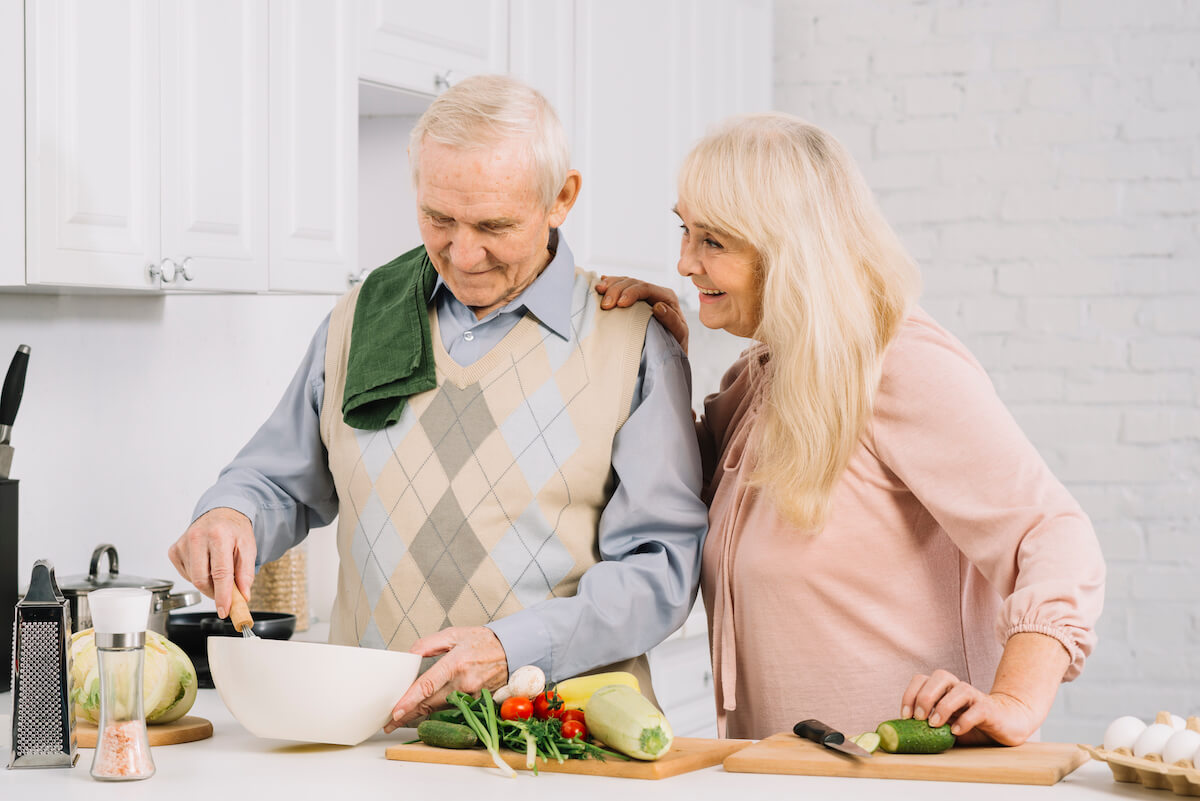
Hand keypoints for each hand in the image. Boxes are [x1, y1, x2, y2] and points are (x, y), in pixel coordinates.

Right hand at [167, 507, 255, 618]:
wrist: (220, 515)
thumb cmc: (234, 531)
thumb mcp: (248, 548)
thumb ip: (246, 574)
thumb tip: (242, 596)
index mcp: (219, 535)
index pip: (220, 573)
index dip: (223, 595)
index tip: (225, 610)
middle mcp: (197, 537)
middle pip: (201, 579)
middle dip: (214, 592)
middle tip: (226, 594)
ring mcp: (183, 543)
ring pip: (193, 579)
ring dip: (208, 582)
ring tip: (218, 568)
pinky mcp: (174, 550)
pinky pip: (186, 574)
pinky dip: (198, 576)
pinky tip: (205, 564)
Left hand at [384, 626, 508, 731]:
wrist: (513, 650)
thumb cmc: (483, 641)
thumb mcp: (454, 634)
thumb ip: (429, 643)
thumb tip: (409, 654)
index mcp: (455, 663)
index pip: (427, 686)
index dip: (410, 701)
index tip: (395, 712)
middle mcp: (464, 682)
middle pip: (429, 703)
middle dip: (407, 714)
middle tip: (389, 722)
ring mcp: (472, 694)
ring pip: (439, 708)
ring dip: (420, 713)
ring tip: (402, 717)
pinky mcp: (477, 701)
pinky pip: (453, 707)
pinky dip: (438, 708)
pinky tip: (426, 709)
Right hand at [595, 275, 688, 353]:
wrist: (668, 352)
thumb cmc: (674, 344)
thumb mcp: (678, 334)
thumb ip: (671, 320)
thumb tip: (658, 306)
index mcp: (667, 297)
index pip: (646, 288)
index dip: (631, 293)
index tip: (620, 304)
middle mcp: (655, 292)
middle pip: (632, 283)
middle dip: (616, 290)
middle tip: (605, 305)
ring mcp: (643, 295)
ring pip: (624, 282)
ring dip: (610, 285)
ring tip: (598, 292)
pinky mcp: (633, 300)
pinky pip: (620, 287)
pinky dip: (609, 285)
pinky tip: (601, 284)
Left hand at [901, 669, 1042, 745]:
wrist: (1005, 723)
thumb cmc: (969, 723)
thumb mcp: (944, 724)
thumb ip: (925, 724)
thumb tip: (900, 734)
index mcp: (943, 688)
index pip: (921, 679)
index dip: (910, 695)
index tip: (905, 716)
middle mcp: (957, 687)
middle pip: (939, 677)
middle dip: (925, 696)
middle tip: (919, 718)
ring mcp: (975, 696)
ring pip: (960, 689)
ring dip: (944, 706)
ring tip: (935, 725)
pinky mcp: (990, 709)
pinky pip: (978, 709)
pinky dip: (965, 720)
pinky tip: (956, 732)